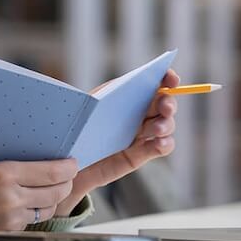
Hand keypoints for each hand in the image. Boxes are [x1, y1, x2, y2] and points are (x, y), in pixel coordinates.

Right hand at [0, 158, 77, 240]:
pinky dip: (36, 211)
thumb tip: (40, 156)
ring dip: (54, 198)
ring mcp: (11, 217)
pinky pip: (33, 220)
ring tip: (51, 188)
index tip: (72, 162)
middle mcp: (11, 196)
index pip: (53, 171)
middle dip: (65, 182)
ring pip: (49, 207)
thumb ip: (11, 164)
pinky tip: (29, 202)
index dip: (68, 167)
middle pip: (57, 190)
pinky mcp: (10, 232)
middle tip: (66, 174)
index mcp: (3, 173)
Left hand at [52, 68, 179, 216]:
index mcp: (125, 93)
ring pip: (166, 124)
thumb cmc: (74, 130)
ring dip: (166, 124)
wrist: (69, 162)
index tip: (171, 80)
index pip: (150, 80)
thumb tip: (101, 96)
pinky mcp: (141, 154)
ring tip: (156, 129)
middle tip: (165, 108)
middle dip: (168, 102)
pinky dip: (165, 143)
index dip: (165, 77)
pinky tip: (159, 143)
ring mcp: (141, 132)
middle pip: (163, 102)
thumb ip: (92, 101)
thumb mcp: (80, 112)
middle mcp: (137, 111)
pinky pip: (162, 146)